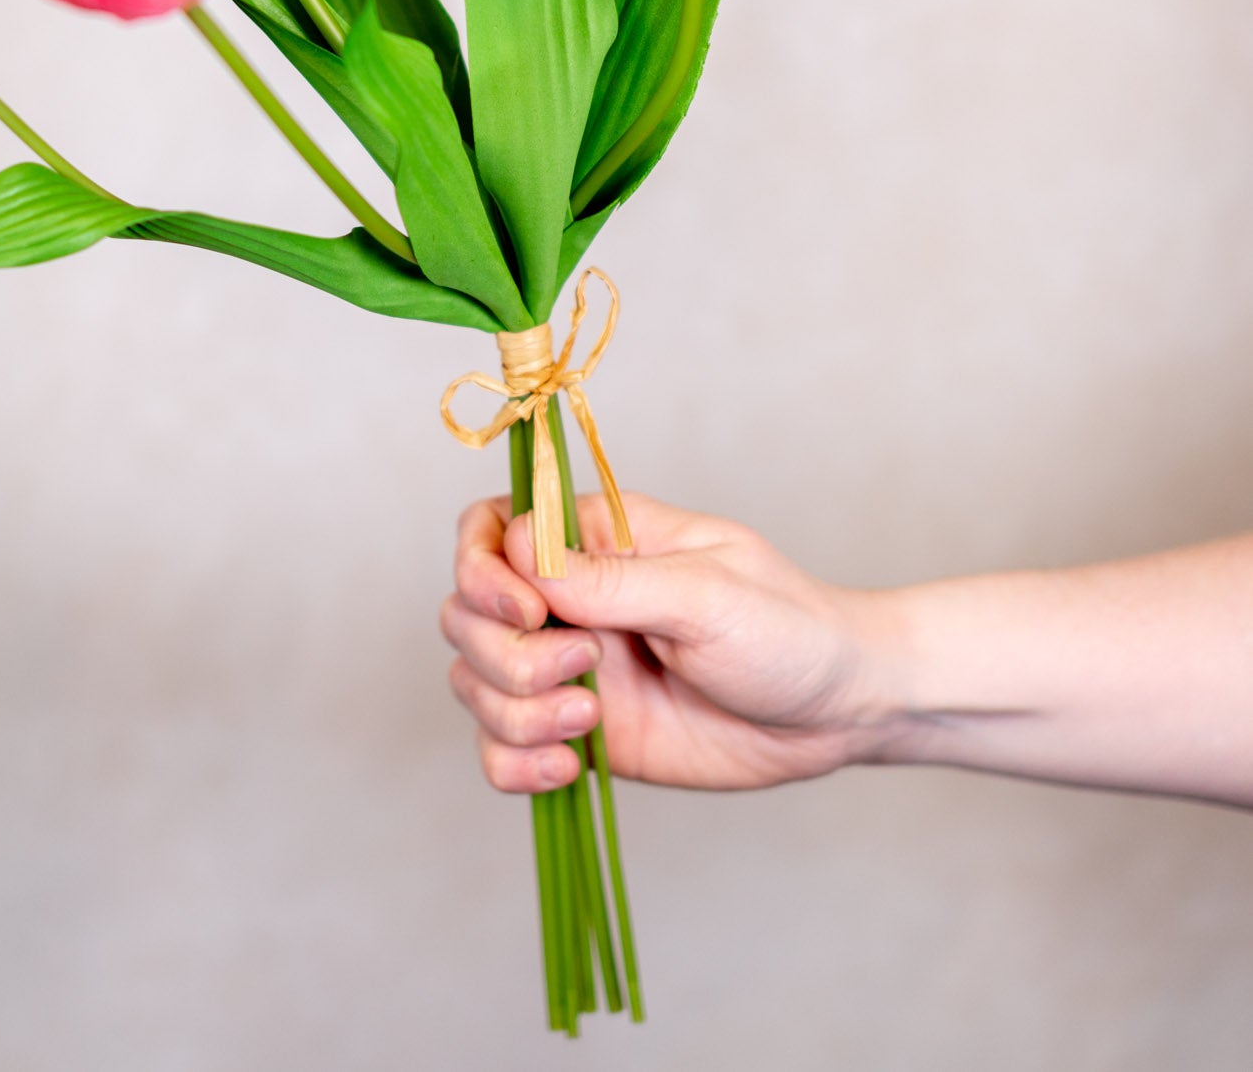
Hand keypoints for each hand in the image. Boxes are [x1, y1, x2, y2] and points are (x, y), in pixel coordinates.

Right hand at [439, 490, 899, 792]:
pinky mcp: (575, 731)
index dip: (483, 571)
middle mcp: (566, 598)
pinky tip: (568, 767)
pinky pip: (500, 749)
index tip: (530, 613)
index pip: (489, 530)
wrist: (833, 713)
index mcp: (595, 538)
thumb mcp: (707, 595)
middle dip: (506, 653)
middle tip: (587, 671)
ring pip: (474, 681)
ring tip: (589, 721)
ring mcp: (567, 667)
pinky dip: (513, 764)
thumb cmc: (786, 629)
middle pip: (465, 612)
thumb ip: (612, 582)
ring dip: (514, 710)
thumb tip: (522, 561)